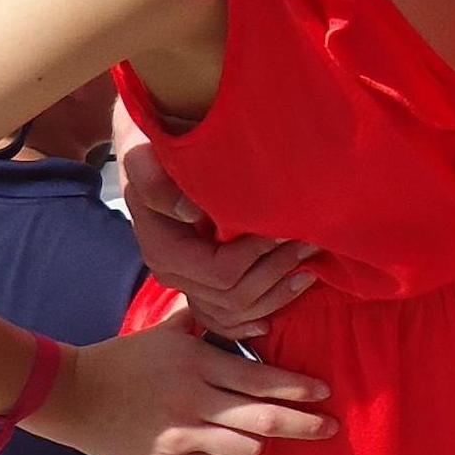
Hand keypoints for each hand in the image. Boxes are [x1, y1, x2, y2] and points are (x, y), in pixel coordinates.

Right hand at [33, 305, 335, 454]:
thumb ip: (202, 317)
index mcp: (199, 362)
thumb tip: (232, 301)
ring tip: (275, 436)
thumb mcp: (167, 329)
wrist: (77, 395)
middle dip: (302, 423)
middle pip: (261, 418)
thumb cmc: (125, 357)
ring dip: (263, 442)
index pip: (259, 377)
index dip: (295, 387)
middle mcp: (196, 398)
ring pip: (242, 447)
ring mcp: (182, 433)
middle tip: (331, 426)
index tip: (323, 391)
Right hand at [118, 116, 318, 338]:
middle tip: (311, 244)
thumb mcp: (143, 153)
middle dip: (276, 272)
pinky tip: (286, 293)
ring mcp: (186, 278)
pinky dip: (262, 309)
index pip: (220, 272)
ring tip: (309, 267)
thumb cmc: (149, 139)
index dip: (259, 254)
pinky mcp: (200, 278)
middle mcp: (172, 271)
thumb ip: (157, 183)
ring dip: (276, 293)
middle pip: (232, 296)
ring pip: (236, 311)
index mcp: (161, 247)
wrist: (145, 140)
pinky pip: (231, 316)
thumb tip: (192, 214)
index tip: (288, 229)